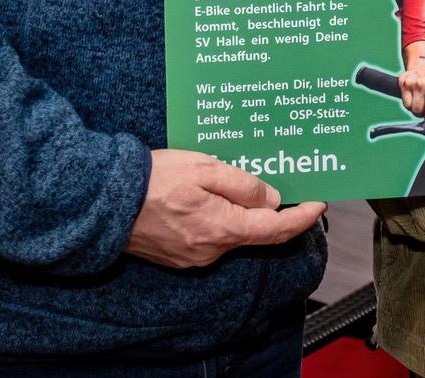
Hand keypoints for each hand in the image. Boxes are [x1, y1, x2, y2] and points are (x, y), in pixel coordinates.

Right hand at [124, 149, 324, 268]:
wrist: (105, 203)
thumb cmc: (153, 180)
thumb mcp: (205, 168)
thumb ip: (242, 185)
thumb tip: (271, 199)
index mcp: (222, 228)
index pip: (276, 229)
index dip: (303, 218)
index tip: (319, 203)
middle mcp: (212, 249)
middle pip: (255, 232)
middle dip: (271, 209)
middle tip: (281, 179)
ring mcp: (194, 255)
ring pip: (232, 232)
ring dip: (242, 210)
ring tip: (240, 180)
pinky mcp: (179, 253)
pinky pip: (211, 235)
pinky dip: (220, 216)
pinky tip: (212, 195)